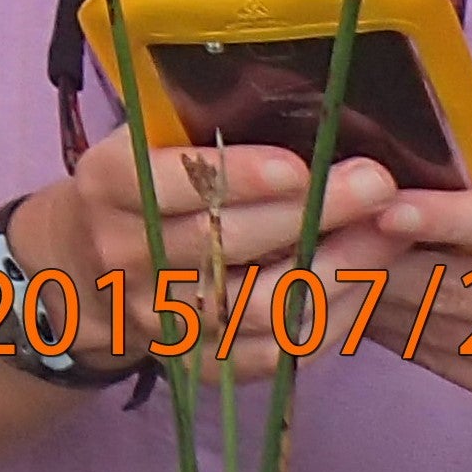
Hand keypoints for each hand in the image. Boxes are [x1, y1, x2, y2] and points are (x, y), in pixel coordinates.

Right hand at [42, 142, 398, 384]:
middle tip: (377, 186)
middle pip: (223, 243)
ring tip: (389, 235)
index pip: (169, 181)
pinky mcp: (194, 363)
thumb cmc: (137, 185)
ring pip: (255, 305)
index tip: (299, 165)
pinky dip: (324, 325)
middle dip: (309, 214)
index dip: (235, 177)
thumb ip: (200, 128)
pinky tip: (365, 287)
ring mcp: (158, 316)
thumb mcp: (142, 139)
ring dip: (333, 271)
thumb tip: (307, 108)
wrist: (82, 269)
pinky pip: (269, 355)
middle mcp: (126, 254)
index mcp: (106, 185)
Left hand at [315, 182, 471, 471]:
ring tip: (315, 273)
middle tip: (312, 235)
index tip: (379, 206)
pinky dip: (405, 340)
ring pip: (452, 331)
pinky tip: (361, 315)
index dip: (443, 219)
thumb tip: (427, 196)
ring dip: (376, 302)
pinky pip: (461, 371)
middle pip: (469, 285)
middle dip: (382, 261)